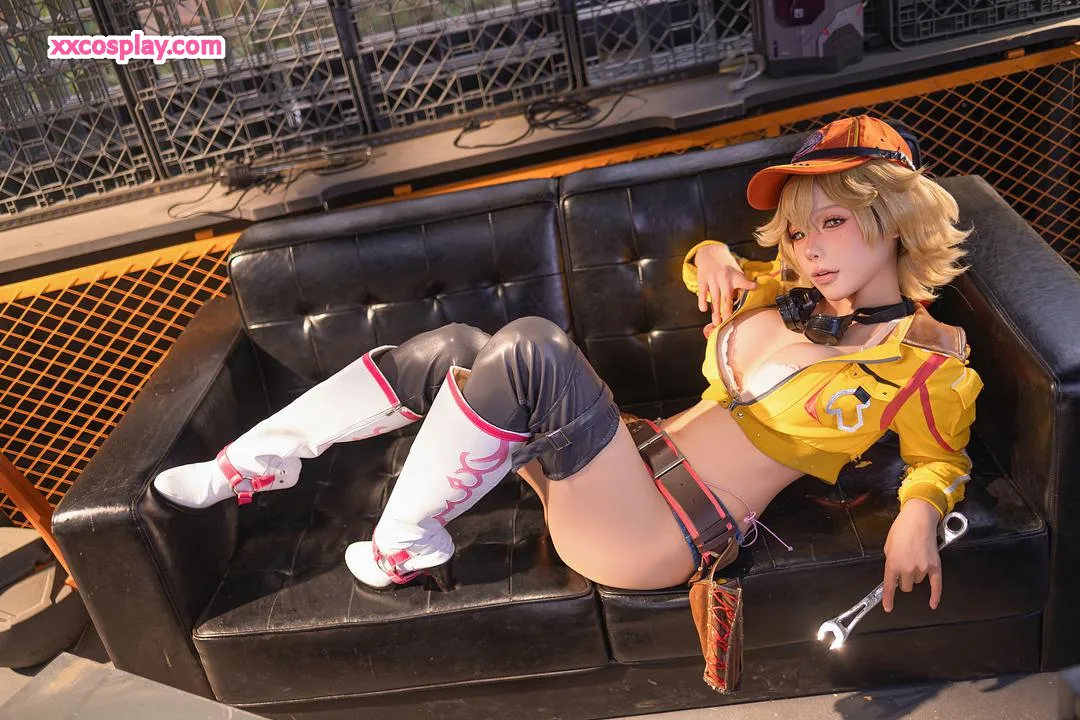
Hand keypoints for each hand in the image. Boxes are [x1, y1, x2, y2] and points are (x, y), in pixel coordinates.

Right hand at [694, 243, 755, 324]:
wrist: (709, 252)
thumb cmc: (726, 264)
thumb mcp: (736, 270)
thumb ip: (741, 283)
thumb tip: (746, 297)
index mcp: (734, 275)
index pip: (743, 281)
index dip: (749, 285)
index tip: (755, 287)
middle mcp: (723, 278)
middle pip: (726, 297)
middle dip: (727, 311)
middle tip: (728, 322)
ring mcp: (712, 280)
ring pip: (714, 299)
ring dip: (715, 312)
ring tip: (716, 322)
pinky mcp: (702, 281)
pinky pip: (702, 293)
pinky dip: (702, 301)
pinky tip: (703, 309)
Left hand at [882, 498, 942, 612]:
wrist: (919, 519)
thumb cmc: (901, 529)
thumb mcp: (888, 545)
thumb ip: (891, 561)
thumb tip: (895, 571)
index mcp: (893, 563)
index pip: (889, 586)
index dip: (888, 599)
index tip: (888, 607)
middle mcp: (907, 569)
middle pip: (906, 586)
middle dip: (904, 580)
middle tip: (905, 566)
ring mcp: (922, 569)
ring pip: (918, 582)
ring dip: (916, 575)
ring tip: (916, 558)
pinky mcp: (935, 567)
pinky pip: (936, 586)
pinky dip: (935, 596)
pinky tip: (932, 603)